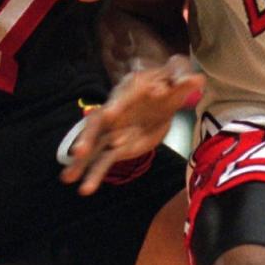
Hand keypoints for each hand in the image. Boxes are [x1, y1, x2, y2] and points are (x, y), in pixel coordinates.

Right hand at [60, 55, 203, 194]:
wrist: (164, 92)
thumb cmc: (169, 80)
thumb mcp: (178, 75)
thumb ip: (184, 77)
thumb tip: (195, 78)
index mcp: (130, 89)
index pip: (121, 96)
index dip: (116, 105)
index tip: (110, 114)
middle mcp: (115, 109)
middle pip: (98, 122)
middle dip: (88, 136)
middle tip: (79, 151)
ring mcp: (113, 129)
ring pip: (95, 145)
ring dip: (83, 161)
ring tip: (68, 178)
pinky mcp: (118, 146)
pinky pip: (104, 161)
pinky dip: (94, 173)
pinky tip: (84, 189)